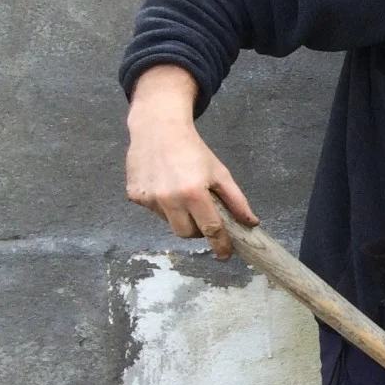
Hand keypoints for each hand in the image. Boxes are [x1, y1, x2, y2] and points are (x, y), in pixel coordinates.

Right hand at [125, 65, 256, 258]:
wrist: (157, 129)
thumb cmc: (194, 151)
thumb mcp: (220, 173)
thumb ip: (236, 200)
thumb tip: (251, 223)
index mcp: (193, 193)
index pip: (210, 229)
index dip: (220, 245)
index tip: (226, 254)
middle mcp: (168, 199)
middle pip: (186, 233)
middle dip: (198, 230)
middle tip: (204, 215)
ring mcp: (148, 199)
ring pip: (169, 223)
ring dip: (180, 216)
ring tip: (183, 193)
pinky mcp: (134, 196)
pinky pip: (153, 211)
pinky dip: (163, 205)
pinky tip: (165, 186)